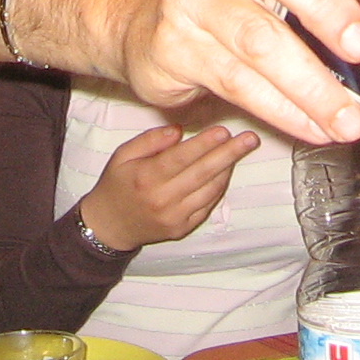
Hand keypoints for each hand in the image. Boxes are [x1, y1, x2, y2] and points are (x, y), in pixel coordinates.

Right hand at [77, 122, 259, 251]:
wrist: (109, 225)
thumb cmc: (116, 184)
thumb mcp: (122, 155)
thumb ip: (149, 141)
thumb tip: (178, 130)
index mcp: (146, 178)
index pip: (181, 158)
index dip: (204, 144)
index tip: (224, 130)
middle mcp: (162, 199)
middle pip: (202, 173)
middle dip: (228, 154)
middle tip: (250, 139)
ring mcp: (174, 217)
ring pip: (209, 190)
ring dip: (227, 169)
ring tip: (240, 149)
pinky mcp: (182, 228)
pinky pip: (207, 206)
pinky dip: (219, 187)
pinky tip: (226, 171)